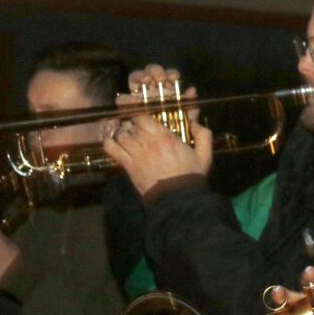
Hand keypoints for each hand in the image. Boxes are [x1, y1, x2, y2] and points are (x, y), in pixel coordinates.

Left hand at [104, 75, 211, 196]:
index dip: (138, 114)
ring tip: (123, 133)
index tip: (139, 115)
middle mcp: (150, 143)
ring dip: (120, 132)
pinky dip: (109, 142)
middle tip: (132, 126)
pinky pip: (113, 150)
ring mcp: (138, 155)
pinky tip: (110, 140)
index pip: (144, 117)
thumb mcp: (204, 155)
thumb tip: (194, 122)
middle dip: (130, 124)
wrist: (178, 200)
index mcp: (167, 137)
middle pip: (131, 125)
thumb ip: (203, 135)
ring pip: (121, 135)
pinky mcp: (130, 167)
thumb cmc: (191, 177)